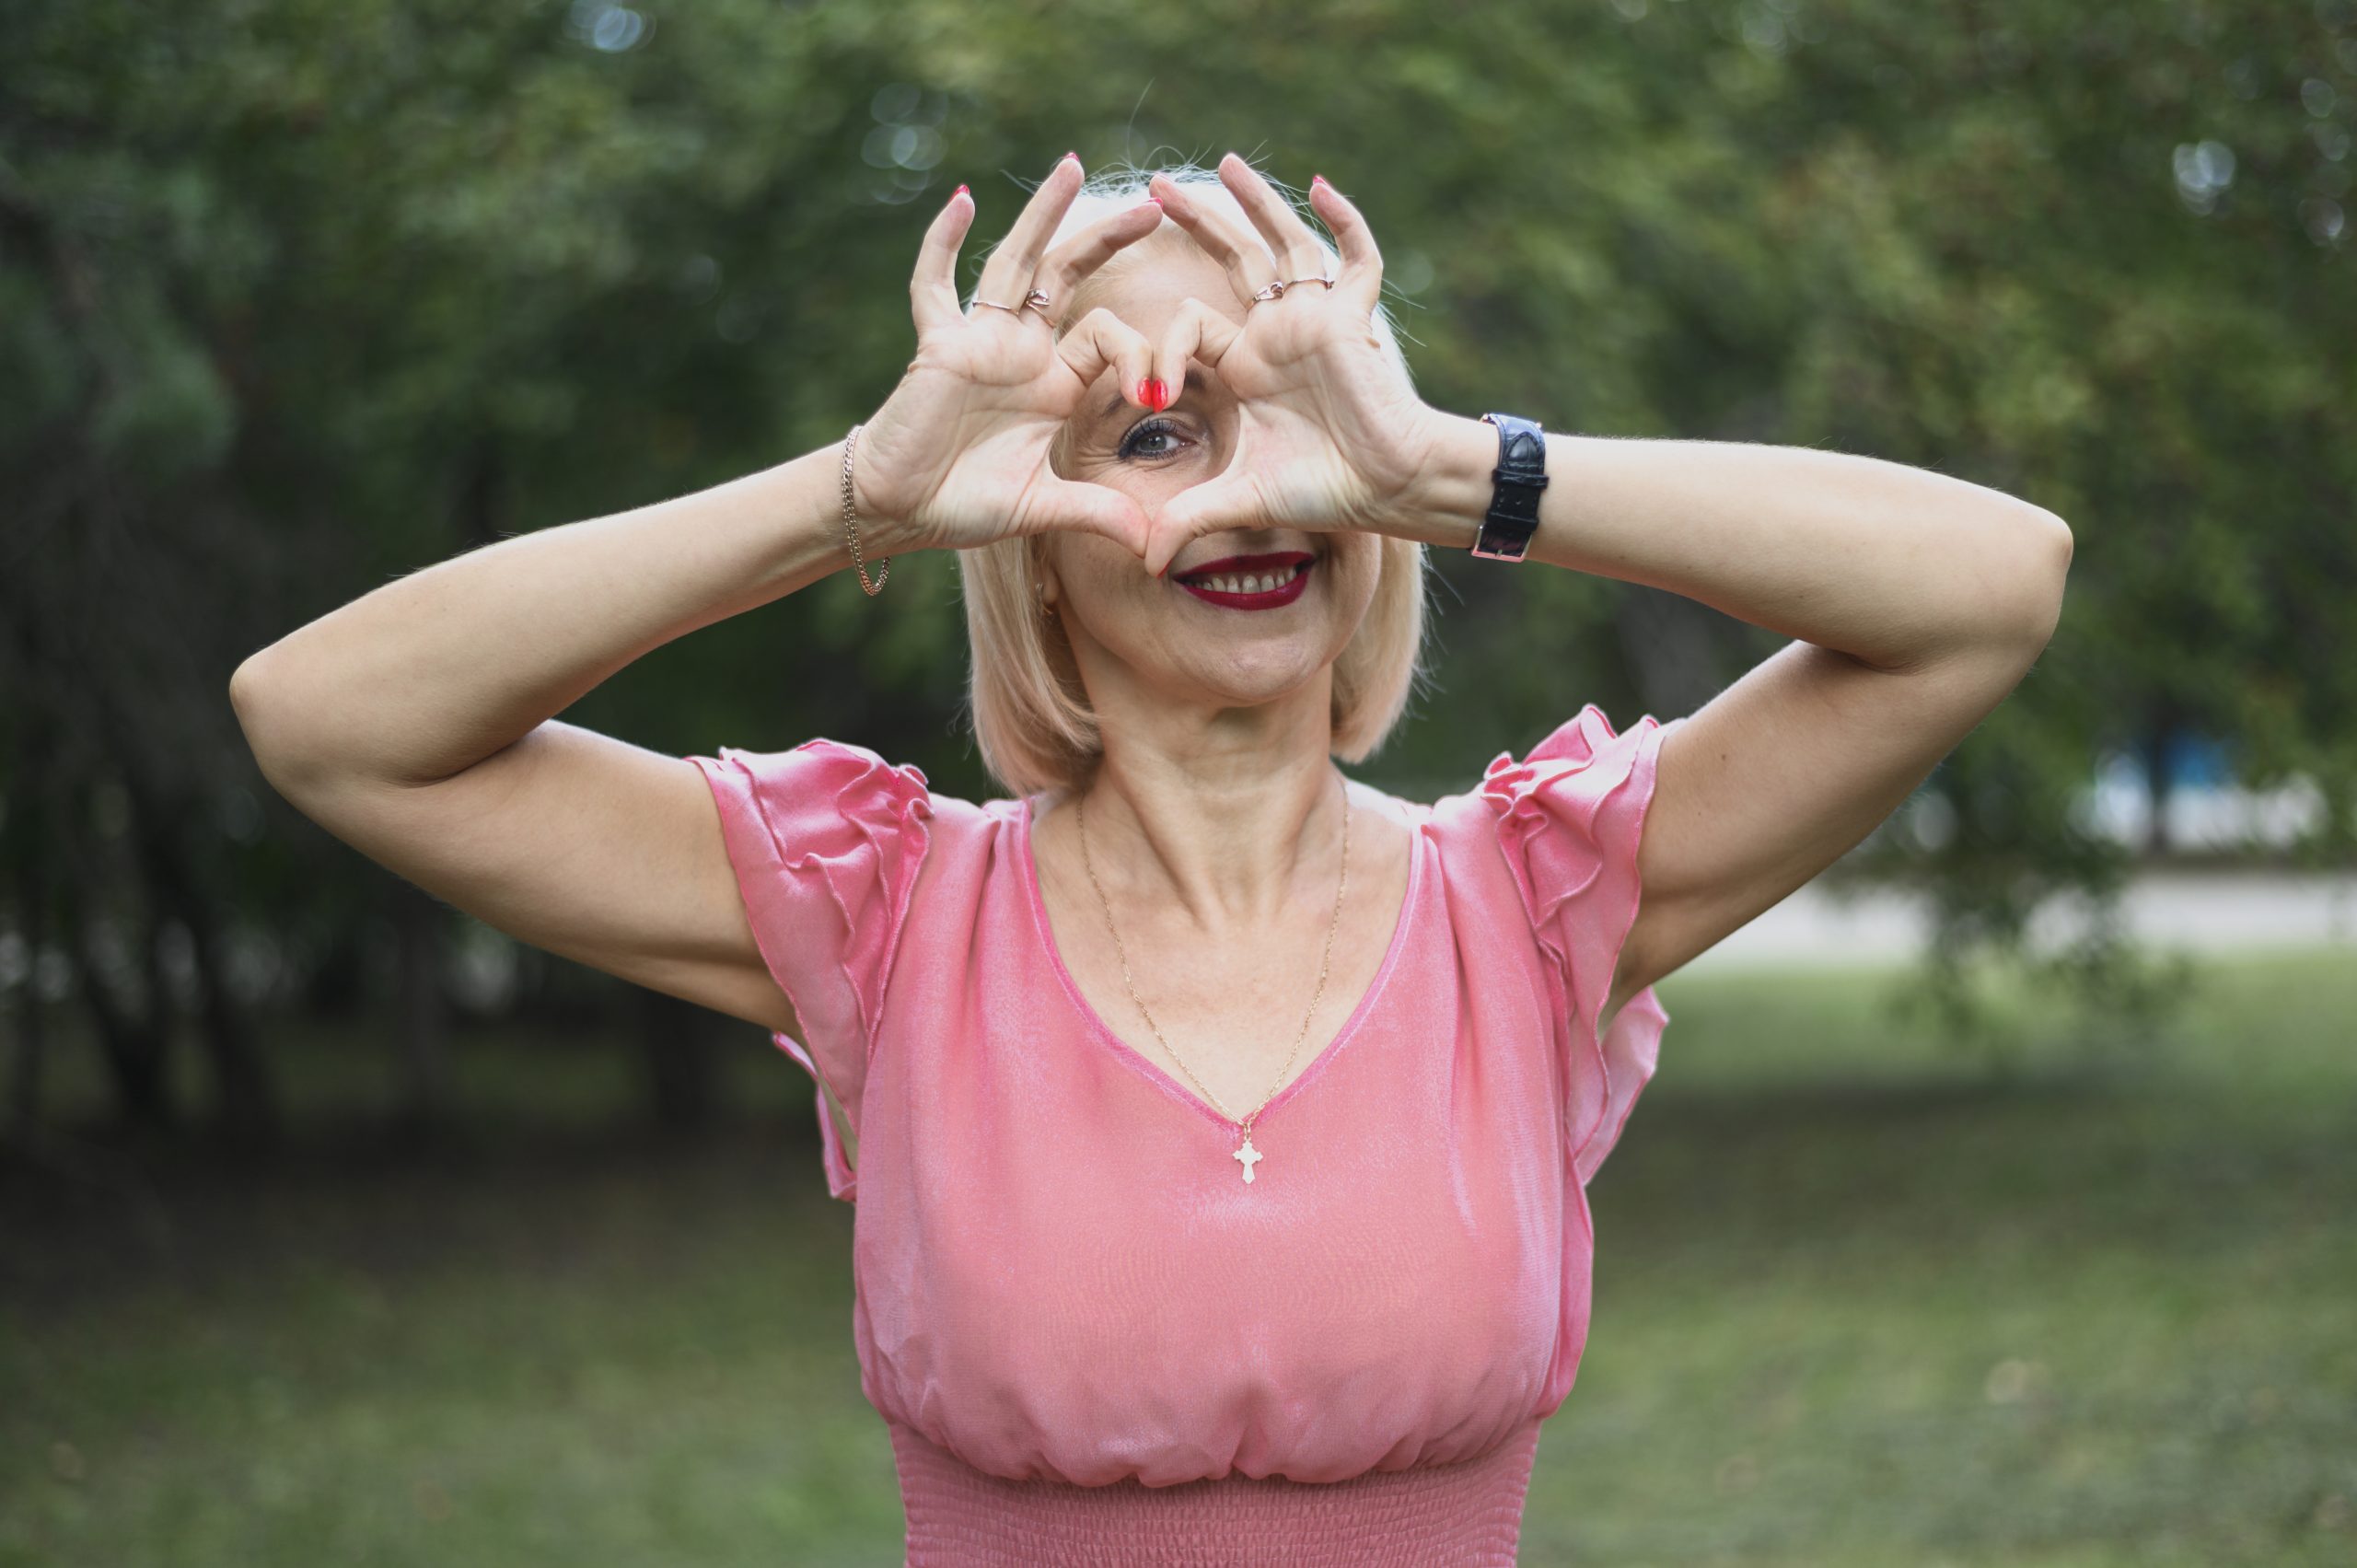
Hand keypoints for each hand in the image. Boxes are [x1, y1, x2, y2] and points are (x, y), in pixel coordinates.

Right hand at [851, 154, 1168, 557]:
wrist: (898, 510)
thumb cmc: (962, 504)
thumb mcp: (1042, 508)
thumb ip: (1096, 514)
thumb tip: (1152, 544)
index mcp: (1054, 384)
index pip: (1109, 339)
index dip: (1140, 356)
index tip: (1154, 393)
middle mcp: (1021, 351)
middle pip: (1070, 277)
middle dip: (1109, 239)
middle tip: (1154, 203)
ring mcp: (979, 341)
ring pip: (1017, 263)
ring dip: (1044, 215)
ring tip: (1073, 168)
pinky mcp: (938, 345)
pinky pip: (937, 285)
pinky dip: (945, 242)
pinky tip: (963, 199)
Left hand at [1132, 154, 1457, 578]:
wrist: (1388, 488)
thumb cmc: (1322, 490)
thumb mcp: (1242, 499)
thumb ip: (1189, 519)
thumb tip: (1143, 561)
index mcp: (1242, 367)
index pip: (1187, 328)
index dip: (1160, 350)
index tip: (1148, 390)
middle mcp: (1273, 334)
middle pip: (1229, 261)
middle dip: (1193, 224)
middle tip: (1151, 186)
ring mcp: (1313, 319)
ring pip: (1282, 244)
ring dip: (1255, 203)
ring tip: (1225, 163)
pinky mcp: (1351, 317)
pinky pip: (1354, 259)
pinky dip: (1343, 222)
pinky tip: (1321, 186)